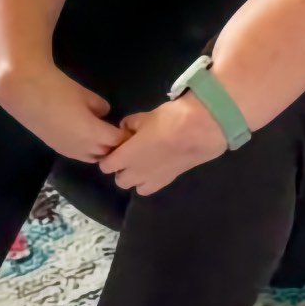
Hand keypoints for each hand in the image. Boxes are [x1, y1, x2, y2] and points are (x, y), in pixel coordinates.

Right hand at [0, 64, 123, 161]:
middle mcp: (82, 148)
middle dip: (115, 145)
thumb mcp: (85, 94)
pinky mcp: (56, 148)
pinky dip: (87, 149)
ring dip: (100, 149)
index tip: (128, 126)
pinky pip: (78, 155)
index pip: (118, 141)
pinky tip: (84, 134)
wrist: (24, 92)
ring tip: (101, 134)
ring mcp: (68, 150)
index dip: (125, 135)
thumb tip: (104, 114)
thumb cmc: (58, 89)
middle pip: (107, 153)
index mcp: (93, 134)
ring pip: (92, 157)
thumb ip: (99, 107)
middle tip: (117, 131)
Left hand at [98, 95, 227, 194]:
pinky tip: (154, 169)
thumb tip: (125, 128)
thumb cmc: (169, 120)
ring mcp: (151, 180)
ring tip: (141, 164)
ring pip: (133, 186)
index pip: (106, 165)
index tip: (115, 148)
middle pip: (119, 179)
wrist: (198, 131)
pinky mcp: (166, 182)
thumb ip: (130, 125)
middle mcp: (135, 172)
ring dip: (134, 177)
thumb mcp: (145, 117)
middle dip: (121, 169)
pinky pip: (148, 189)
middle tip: (128, 155)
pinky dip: (147, 182)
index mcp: (125, 156)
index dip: (109, 157)